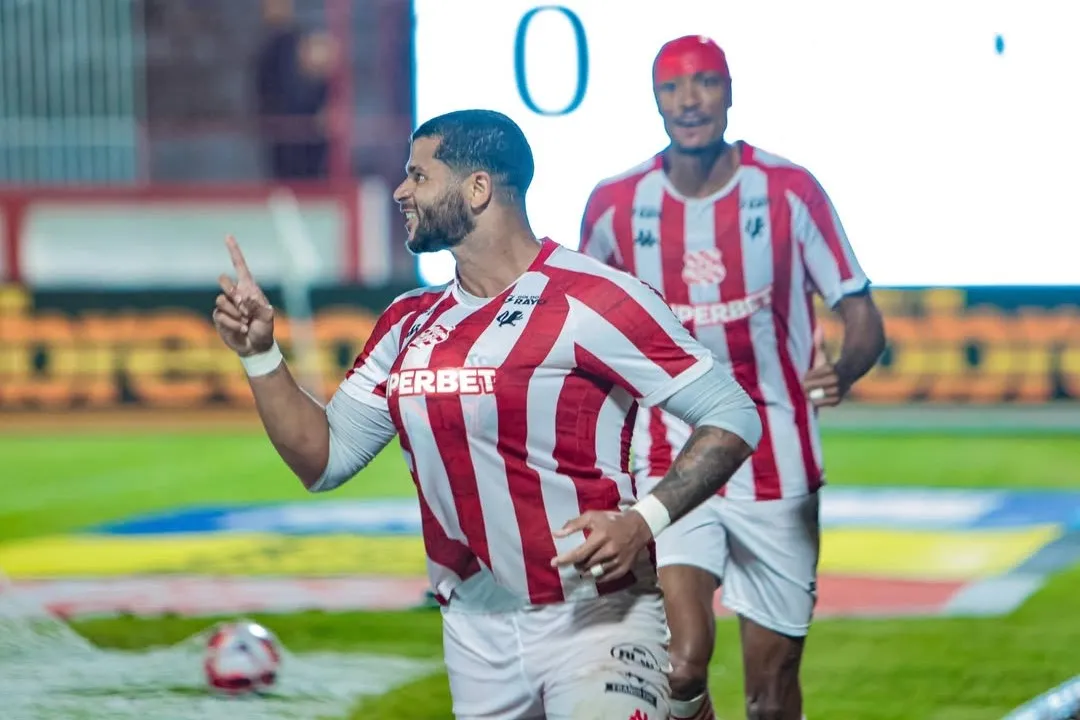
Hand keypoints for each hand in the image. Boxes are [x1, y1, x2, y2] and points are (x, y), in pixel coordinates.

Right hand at [213, 235, 274, 356]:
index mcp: (249, 288)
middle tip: (244, 306)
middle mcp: (236, 293)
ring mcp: (226, 305)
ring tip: (246, 321)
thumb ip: (258, 305)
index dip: (234, 251)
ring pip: (221, 300)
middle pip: (223, 280)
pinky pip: (220, 315)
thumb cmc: (264, 330)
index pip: (239, 266)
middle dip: (232, 292)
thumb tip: (243, 298)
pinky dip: (232, 323)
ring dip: (235, 312)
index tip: (228, 236)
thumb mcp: (267, 317)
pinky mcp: (219, 317)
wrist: (256, 346)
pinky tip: (242, 328)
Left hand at [550, 510, 652, 582]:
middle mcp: (610, 550)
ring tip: (583, 565)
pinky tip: (595, 569)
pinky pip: (605, 578)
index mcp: (601, 536)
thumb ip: (574, 525)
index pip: (579, 553)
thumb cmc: (612, 520)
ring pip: (594, 573)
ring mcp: (618, 561)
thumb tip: (556, 534)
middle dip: (576, 564)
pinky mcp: (624, 569)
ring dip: (585, 570)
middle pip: (585, 565)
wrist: (638, 527)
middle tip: (575, 560)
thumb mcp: (593, 516)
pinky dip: (597, 576)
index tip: (553, 563)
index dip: (565, 559)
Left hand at [804, 325, 844, 406]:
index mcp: (830, 369)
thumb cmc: (828, 365)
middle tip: (803, 385)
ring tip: (809, 391)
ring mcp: (837, 392)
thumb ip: (819, 343)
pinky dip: (815, 401)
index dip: (806, 377)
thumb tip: (819, 326)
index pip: (809, 376)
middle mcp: (836, 381)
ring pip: (814, 396)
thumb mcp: (822, 354)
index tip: (804, 376)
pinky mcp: (836, 401)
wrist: (846, 377)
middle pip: (810, 386)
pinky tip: (815, 397)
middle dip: (806, 386)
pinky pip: (819, 404)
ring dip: (809, 394)